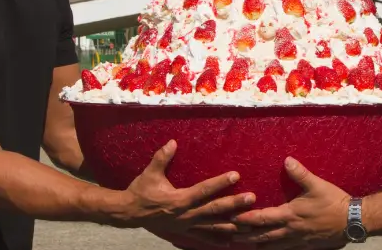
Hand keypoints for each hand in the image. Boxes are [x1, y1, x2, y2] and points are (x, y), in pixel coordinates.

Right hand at [123, 140, 254, 236]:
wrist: (129, 213)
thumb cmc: (141, 191)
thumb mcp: (150, 174)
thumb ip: (162, 158)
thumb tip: (173, 142)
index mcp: (179, 200)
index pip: (203, 190)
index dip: (220, 182)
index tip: (236, 175)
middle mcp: (186, 215)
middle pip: (214, 210)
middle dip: (234, 204)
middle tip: (252, 198)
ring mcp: (187, 226)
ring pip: (213, 227)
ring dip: (232, 225)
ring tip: (250, 224)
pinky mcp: (185, 232)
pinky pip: (205, 237)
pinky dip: (219, 239)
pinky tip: (233, 241)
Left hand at [232, 157, 349, 248]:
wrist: (352, 221)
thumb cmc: (333, 201)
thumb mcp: (317, 184)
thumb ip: (300, 173)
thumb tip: (286, 160)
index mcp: (290, 214)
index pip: (262, 218)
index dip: (245, 219)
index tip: (230, 218)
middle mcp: (290, 230)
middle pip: (261, 235)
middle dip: (244, 235)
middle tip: (227, 235)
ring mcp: (297, 240)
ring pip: (271, 245)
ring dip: (255, 243)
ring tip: (242, 243)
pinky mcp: (305, 245)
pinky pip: (284, 249)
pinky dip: (272, 249)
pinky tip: (267, 248)